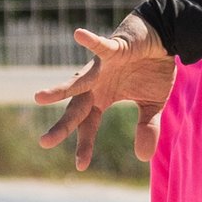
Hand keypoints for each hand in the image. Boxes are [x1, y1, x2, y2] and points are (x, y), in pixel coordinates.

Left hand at [34, 16, 176, 171]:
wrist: (162, 38)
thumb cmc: (152, 69)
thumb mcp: (152, 104)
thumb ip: (147, 128)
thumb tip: (143, 158)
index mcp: (101, 99)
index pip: (88, 126)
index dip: (84, 145)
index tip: (81, 166)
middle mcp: (95, 85)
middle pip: (76, 109)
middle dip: (62, 126)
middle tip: (44, 142)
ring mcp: (101, 67)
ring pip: (78, 81)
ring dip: (61, 89)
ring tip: (39, 97)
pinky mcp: (113, 49)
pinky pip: (101, 45)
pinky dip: (91, 41)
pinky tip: (78, 34)